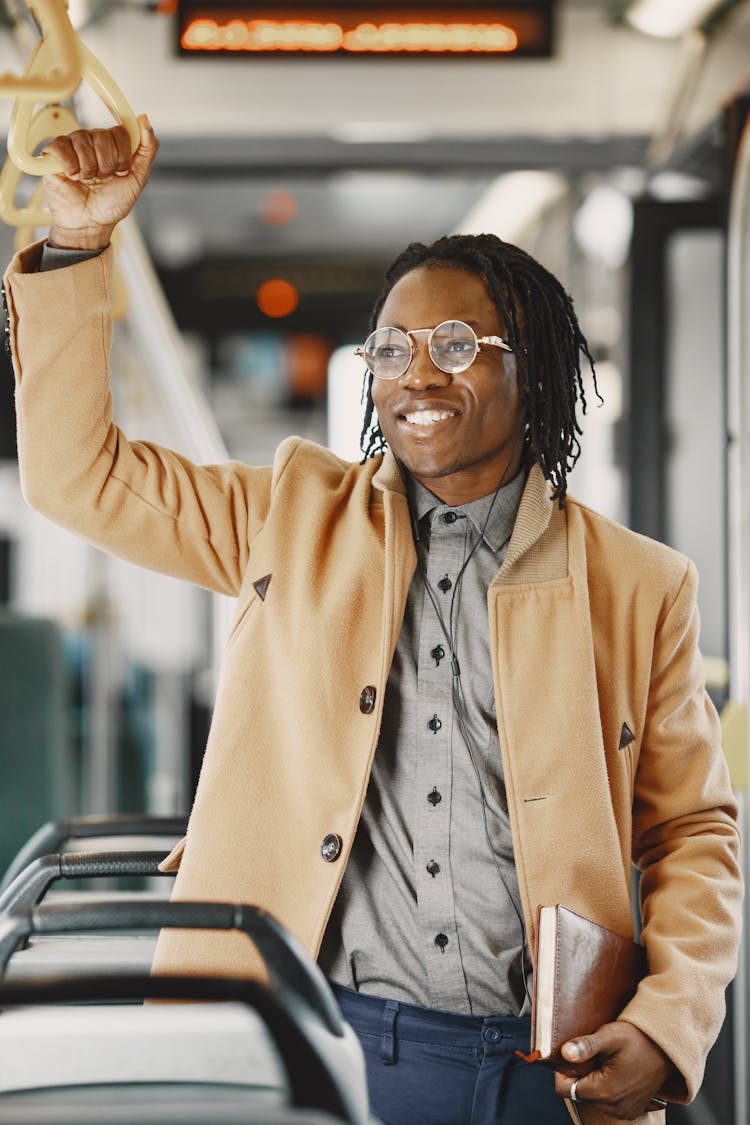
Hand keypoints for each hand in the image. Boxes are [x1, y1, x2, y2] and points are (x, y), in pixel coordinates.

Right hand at [42, 113, 158, 250]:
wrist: (91, 224)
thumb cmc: (112, 203)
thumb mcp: (138, 178)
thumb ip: (147, 149)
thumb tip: (144, 119)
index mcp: (112, 144)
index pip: (120, 132)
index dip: (122, 155)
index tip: (120, 172)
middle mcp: (92, 141)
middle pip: (102, 135)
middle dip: (106, 165)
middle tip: (102, 179)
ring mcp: (72, 146)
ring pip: (82, 140)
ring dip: (89, 168)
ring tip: (87, 180)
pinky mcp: (53, 154)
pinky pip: (61, 145)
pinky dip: (71, 165)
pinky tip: (73, 176)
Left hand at [554, 1021, 672, 1119]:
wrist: (667, 1049)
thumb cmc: (639, 1039)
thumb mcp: (611, 1036)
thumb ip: (586, 1046)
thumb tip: (565, 1053)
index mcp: (604, 1091)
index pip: (565, 1090)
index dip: (562, 1072)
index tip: (569, 1056)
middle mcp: (613, 1107)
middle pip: (579, 1094)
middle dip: (580, 1075)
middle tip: (593, 1057)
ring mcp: (624, 1111)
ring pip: (593, 1099)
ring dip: (593, 1082)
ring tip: (606, 1063)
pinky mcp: (631, 1111)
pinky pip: (607, 1103)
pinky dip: (606, 1089)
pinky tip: (615, 1073)